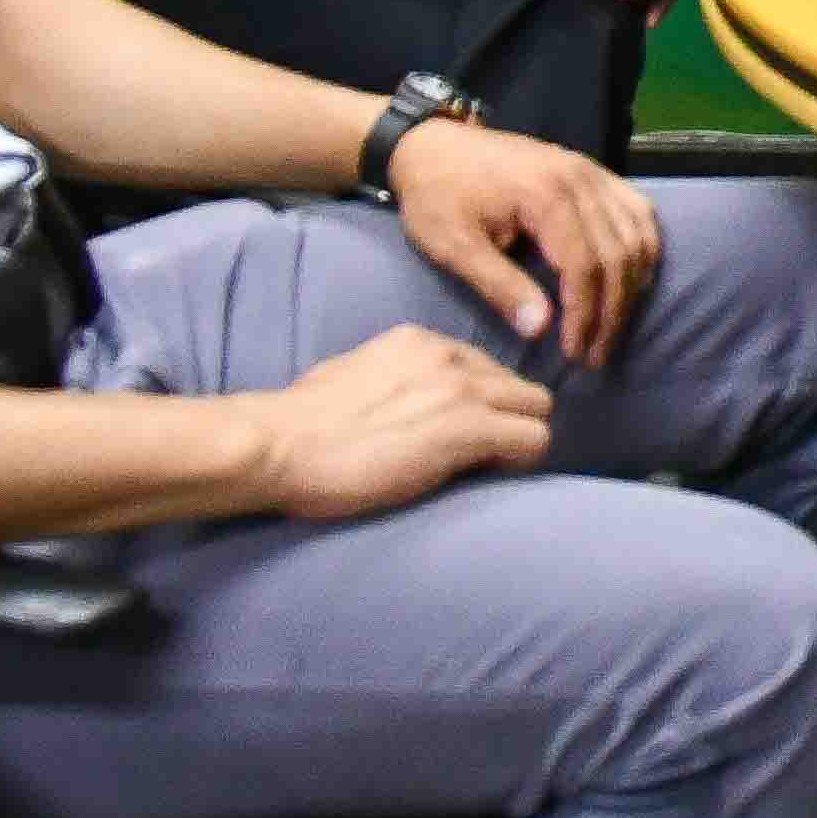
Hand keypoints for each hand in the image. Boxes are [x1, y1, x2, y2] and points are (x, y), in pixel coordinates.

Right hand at [241, 324, 556, 522]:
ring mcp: (462, 391)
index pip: (482, 366)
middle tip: (485, 454)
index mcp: (418, 341)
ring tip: (489, 468)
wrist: (279, 444)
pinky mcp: (468, 429)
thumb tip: (393, 401)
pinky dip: (520, 461)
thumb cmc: (297, 423)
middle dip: (510, 419)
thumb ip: (387, 379)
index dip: (481, 403)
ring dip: (520, 440)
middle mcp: (447, 357)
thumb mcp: (349, 377)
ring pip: (537, 410)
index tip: (465, 431)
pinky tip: (492, 476)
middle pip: (517, 386)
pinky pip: (533, 441)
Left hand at [388, 116, 664, 367]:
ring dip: (632, 287)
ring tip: (611, 326)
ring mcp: (592, 172)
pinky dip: (643, 249)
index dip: (585, 315)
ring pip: (637, 236)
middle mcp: (581, 179)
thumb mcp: (454, 245)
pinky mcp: (593, 172)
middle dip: (612, 312)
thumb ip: (499, 286)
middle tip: (595, 355)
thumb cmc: (436, 196)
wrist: (430, 145)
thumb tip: (541, 330)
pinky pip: (638, 212)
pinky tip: (631, 280)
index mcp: (545, 195)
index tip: (575, 353)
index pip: (585, 266)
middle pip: (618, 256)